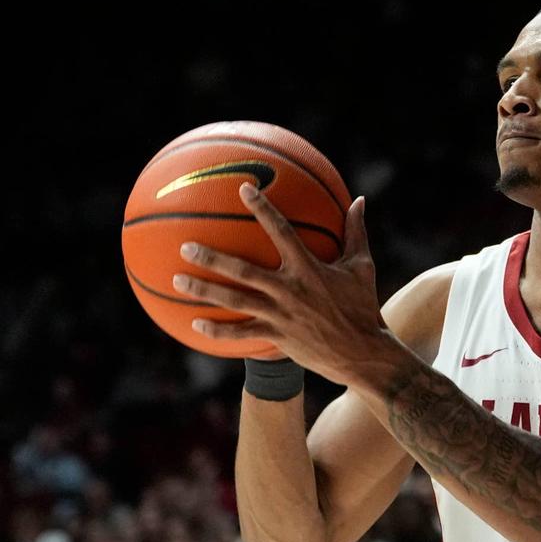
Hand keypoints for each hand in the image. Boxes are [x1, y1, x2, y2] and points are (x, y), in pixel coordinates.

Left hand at [172, 182, 386, 384]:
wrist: (363, 353)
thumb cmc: (363, 307)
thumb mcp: (362, 267)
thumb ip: (356, 232)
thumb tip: (359, 200)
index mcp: (309, 268)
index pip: (281, 231)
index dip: (263, 208)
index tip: (243, 189)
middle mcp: (289, 290)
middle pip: (242, 271)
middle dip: (212, 258)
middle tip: (185, 246)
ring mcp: (280, 315)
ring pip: (234, 301)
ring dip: (203, 290)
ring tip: (176, 279)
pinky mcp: (277, 337)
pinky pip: (241, 334)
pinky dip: (217, 331)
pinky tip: (195, 324)